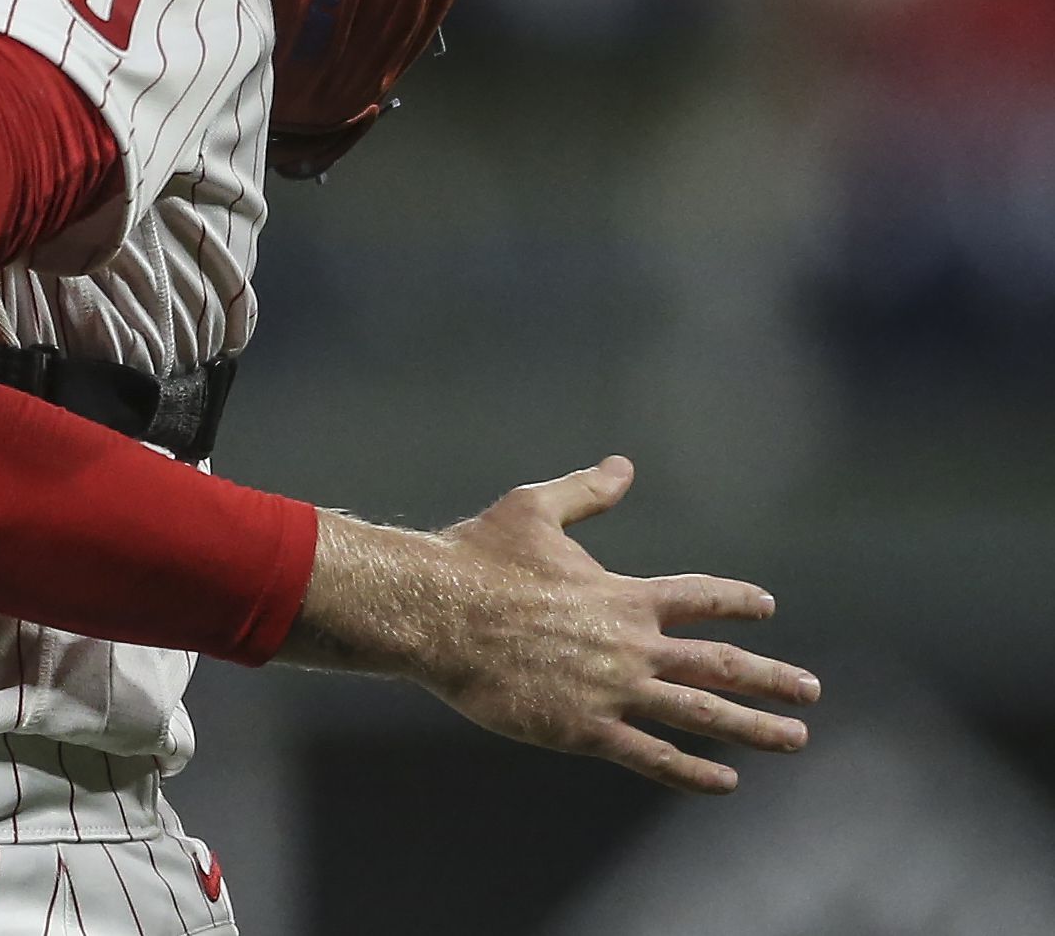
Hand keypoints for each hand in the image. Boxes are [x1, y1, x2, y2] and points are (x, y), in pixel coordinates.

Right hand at [286, 456, 815, 793]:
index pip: (699, 597)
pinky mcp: (584, 729)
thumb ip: (585, 492)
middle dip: (772, 678)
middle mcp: (631, 645)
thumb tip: (623, 466)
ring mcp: (613, 690)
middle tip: (811, 690)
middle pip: (720, 664)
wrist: (436, 613)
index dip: (736, 600)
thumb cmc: (476, 557)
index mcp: (622, 595)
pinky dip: (692, 771)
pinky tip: (725, 782)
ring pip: (702, 713)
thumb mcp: (533, 509)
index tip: (765, 606)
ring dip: (754, 728)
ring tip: (795, 738)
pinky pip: (652, 755)